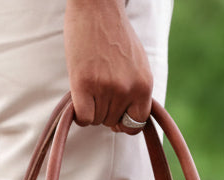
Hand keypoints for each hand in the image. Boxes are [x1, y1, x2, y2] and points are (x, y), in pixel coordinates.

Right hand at [64, 0, 153, 133]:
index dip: (123, 122)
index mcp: (145, 84)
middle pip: (112, 122)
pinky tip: (79, 96)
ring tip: (90, 84)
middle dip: (104, 111)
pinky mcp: (83, 84)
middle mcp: (128, 89)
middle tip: (98, 89)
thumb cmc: (114, 35)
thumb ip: (135, 91)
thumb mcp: (136, 64)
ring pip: (97, 120)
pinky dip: (79, 113)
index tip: (115, 115)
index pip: (136, 124)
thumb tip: (124, 123)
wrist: (97, 9)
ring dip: (90, 108)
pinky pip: (83, 118)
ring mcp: (106, 87)